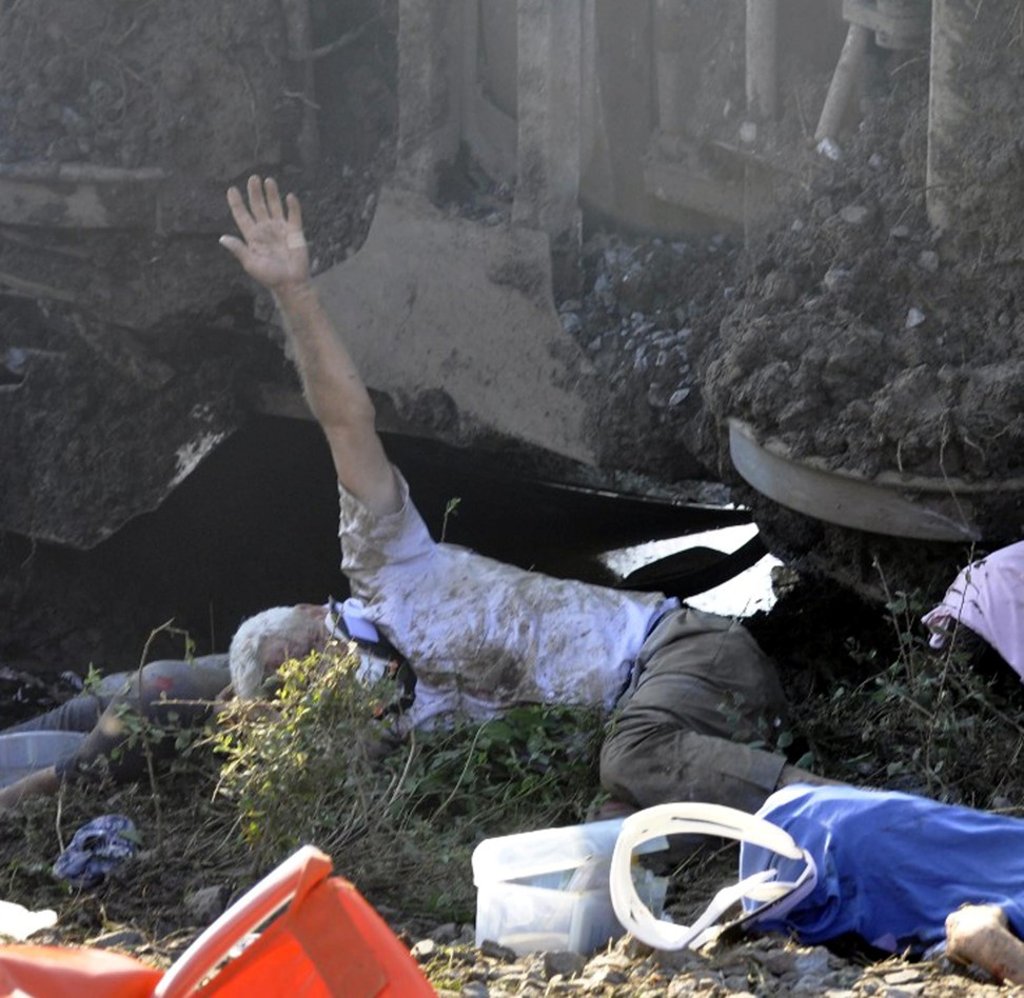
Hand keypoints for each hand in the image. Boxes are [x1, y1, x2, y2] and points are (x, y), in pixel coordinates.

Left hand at [220, 175, 309, 293]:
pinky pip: (294, 216)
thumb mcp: (251, 263)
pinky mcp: (295, 232)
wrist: (291, 283)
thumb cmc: (269, 276)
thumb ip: (239, 249)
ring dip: (272, 194)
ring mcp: (281, 229)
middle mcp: (265, 229)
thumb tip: (222, 238)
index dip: (237, 203)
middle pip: (258, 207)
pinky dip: (293, 207)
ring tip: (268, 181)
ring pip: (275, 207)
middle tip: (253, 179)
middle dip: (255, 193)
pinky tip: (289, 197)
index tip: (231, 189)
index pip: (243, 216)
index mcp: (253, 236)